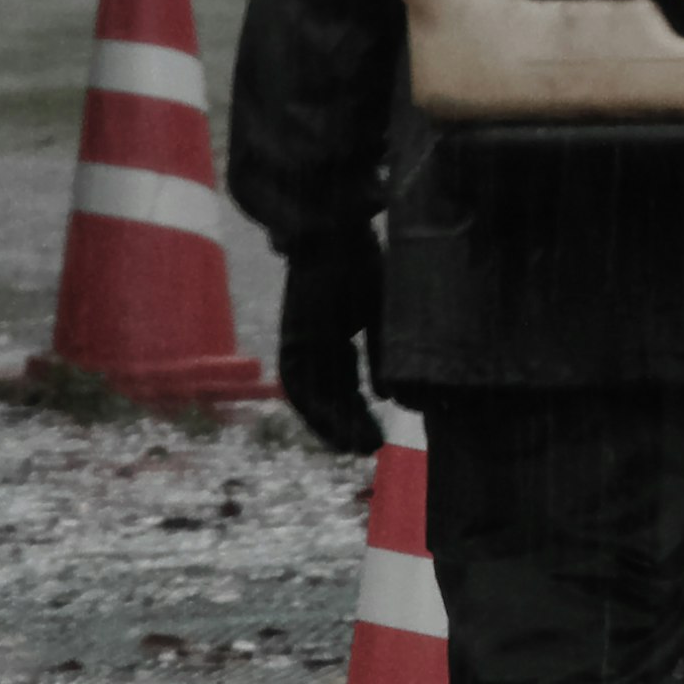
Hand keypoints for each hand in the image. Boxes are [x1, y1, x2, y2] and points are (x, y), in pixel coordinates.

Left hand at [277, 224, 384, 454]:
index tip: (376, 438)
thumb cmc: (365, 265)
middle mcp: (314, 340)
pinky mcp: (291, 340)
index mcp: (336, 331)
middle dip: (350, 423)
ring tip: (357, 446)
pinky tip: (337, 427)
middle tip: (370, 448)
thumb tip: (392, 398)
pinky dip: (317, 409)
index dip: (360, 412)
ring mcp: (299, 341)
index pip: (347, 384)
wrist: (336, 235)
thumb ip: (383, 355)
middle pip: (331, 394)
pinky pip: (299, 386)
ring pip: (312, 396)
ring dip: (333, 424)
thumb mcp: (382, 316)